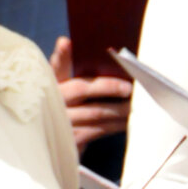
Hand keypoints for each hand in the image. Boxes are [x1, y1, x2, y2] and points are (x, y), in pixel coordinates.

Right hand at [50, 36, 131, 151]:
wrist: (56, 145)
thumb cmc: (68, 110)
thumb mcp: (65, 89)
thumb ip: (73, 70)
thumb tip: (84, 48)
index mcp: (51, 83)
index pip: (56, 65)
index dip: (60, 54)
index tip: (66, 43)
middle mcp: (53, 100)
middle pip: (81, 88)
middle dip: (108, 86)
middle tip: (129, 87)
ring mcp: (61, 121)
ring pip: (96, 111)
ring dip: (120, 108)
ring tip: (136, 104)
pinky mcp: (71, 139)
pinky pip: (99, 130)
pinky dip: (117, 125)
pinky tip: (128, 121)